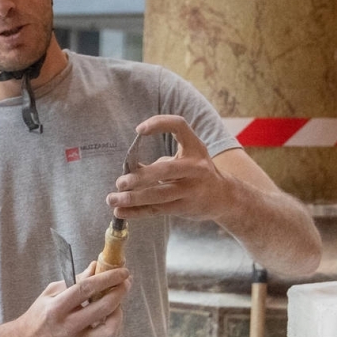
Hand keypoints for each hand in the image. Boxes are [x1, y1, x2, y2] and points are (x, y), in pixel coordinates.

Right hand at [16, 265, 130, 336]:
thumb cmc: (38, 315)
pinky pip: (104, 334)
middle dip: (119, 291)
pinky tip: (111, 313)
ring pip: (109, 326)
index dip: (107, 278)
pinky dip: (111, 322)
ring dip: (119, 310)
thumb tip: (95, 268)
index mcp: (56, 307)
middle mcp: (68, 324)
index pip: (86, 288)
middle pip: (103, 306)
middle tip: (126, 281)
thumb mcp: (50, 293)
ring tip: (119, 299)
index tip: (121, 271)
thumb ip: (73, 282)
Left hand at [107, 114, 234, 221]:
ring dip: (133, 199)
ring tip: (112, 199)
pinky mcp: (186, 207)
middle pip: (166, 170)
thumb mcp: (185, 159)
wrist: (224, 197)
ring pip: (159, 195)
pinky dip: (137, 212)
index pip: (179, 126)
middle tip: (120, 182)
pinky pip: (157, 210)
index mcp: (195, 147)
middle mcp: (196, 167)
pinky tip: (120, 212)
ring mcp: (192, 189)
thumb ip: (159, 161)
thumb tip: (127, 169)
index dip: (160, 124)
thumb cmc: (196, 172)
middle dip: (141, 177)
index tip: (139, 130)